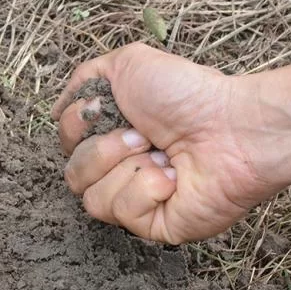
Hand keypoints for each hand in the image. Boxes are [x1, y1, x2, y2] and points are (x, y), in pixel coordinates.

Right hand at [51, 42, 278, 243]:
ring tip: (163, 157)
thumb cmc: (189, 95)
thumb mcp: (127, 64)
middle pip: (72, 175)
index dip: (79, 127)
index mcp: (112, 134)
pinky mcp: (153, 225)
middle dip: (104, 150)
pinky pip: (123, 213)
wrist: (233, 127)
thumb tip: (57, 111)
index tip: (107, 110)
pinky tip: (174, 179)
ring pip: (91, 199)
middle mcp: (121, 169)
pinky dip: (146, 189)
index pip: (67, 144)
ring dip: (126, 169)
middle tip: (143, 135)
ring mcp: (137, 200)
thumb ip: (83, 80)